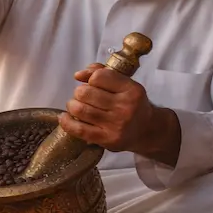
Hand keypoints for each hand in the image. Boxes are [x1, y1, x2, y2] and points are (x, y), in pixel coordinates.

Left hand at [58, 63, 180, 164]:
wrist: (146, 130)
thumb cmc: (131, 104)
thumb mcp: (124, 84)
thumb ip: (102, 72)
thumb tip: (78, 75)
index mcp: (131, 89)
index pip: (99, 76)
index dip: (90, 78)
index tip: (92, 84)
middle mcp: (125, 107)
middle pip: (86, 93)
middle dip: (79, 93)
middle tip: (82, 97)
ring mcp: (116, 125)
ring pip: (80, 109)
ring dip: (72, 106)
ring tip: (75, 106)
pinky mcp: (107, 139)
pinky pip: (79, 129)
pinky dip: (67, 122)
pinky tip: (65, 117)